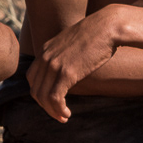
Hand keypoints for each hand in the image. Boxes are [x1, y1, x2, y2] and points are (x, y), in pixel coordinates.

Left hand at [28, 7, 120, 121]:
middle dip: (45, 106)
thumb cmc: (98, 33)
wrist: (109, 26)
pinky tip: (67, 114)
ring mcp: (55, 64)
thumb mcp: (74, 42)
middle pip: (35, 89)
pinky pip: (55, 98)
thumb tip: (72, 64)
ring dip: (51, 111)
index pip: (32, 77)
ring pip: (43, 96)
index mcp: (46, 49)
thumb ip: (66, 53)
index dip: (40, 93)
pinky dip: (58, 110)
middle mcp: (45, 57)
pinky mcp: (67, 72)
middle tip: (57, 114)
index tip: (52, 101)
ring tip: (63, 117)